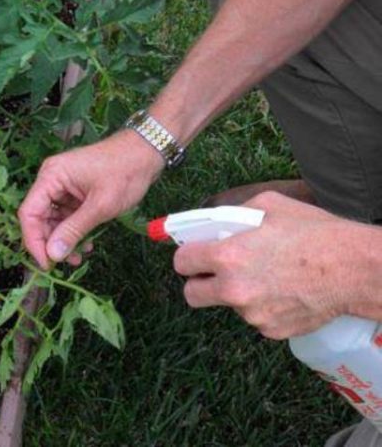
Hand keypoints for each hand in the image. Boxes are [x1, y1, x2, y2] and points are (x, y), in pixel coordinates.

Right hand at [19, 130, 163, 269]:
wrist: (146, 153)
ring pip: (53, 220)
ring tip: (80, 256)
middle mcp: (51, 180)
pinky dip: (74, 231)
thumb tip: (53, 255)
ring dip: (64, 240)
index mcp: (51, 177)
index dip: (33, 241)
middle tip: (68, 262)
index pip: (29, 213)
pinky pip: (67, 216)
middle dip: (51, 243)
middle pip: (39, 218)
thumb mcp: (100, 206)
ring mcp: (63, 186)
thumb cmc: (125, 173)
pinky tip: (86, 243)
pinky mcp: (74, 192)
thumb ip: (74, 230)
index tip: (46, 263)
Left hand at [173, 191, 381, 338]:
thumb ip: (234, 214)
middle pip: (191, 295)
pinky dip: (262, 307)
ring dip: (236, 294)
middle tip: (215, 274)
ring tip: (266, 277)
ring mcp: (251, 314)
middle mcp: (234, 289)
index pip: (181, 263)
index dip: (186, 257)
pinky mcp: (270, 330)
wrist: (354, 268)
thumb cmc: (314, 233)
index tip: (193, 256)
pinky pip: (254, 318)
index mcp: (227, 256)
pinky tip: (283, 291)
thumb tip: (215, 222)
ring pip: (227, 306)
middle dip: (199, 283)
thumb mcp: (269, 205)